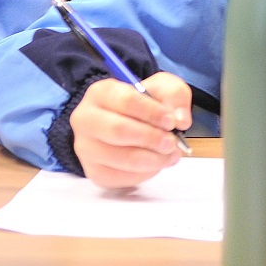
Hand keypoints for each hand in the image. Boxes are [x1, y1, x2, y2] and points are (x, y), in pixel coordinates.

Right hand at [69, 72, 192, 188]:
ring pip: (121, 158)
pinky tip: (155, 163)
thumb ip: (174, 95)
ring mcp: (86, 148)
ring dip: (152, 159)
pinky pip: (121, 177)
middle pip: (118, 130)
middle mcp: (85, 120)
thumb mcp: (161, 87)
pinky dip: (144, 173)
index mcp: (99, 92)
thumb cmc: (142, 103)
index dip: (151, 112)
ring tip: (170, 154)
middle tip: (172, 142)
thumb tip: (180, 120)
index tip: (171, 121)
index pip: (125, 100)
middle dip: (151, 138)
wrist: (126, 121)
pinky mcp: (94, 172)